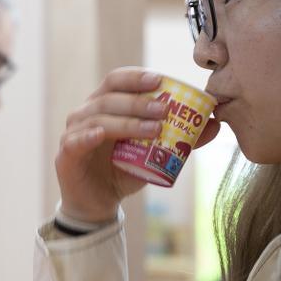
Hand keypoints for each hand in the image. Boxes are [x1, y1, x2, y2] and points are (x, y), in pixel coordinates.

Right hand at [56, 68, 220, 221]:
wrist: (99, 203)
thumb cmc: (124, 171)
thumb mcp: (155, 154)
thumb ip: (181, 139)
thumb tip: (215, 123)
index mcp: (105, 105)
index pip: (116, 80)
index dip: (136, 77)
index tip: (160, 80)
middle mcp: (86, 113)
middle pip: (109, 97)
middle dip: (138, 101)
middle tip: (164, 109)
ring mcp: (73, 132)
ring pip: (98, 118)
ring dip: (127, 121)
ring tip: (153, 129)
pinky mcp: (66, 154)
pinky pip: (75, 141)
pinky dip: (88, 136)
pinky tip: (101, 135)